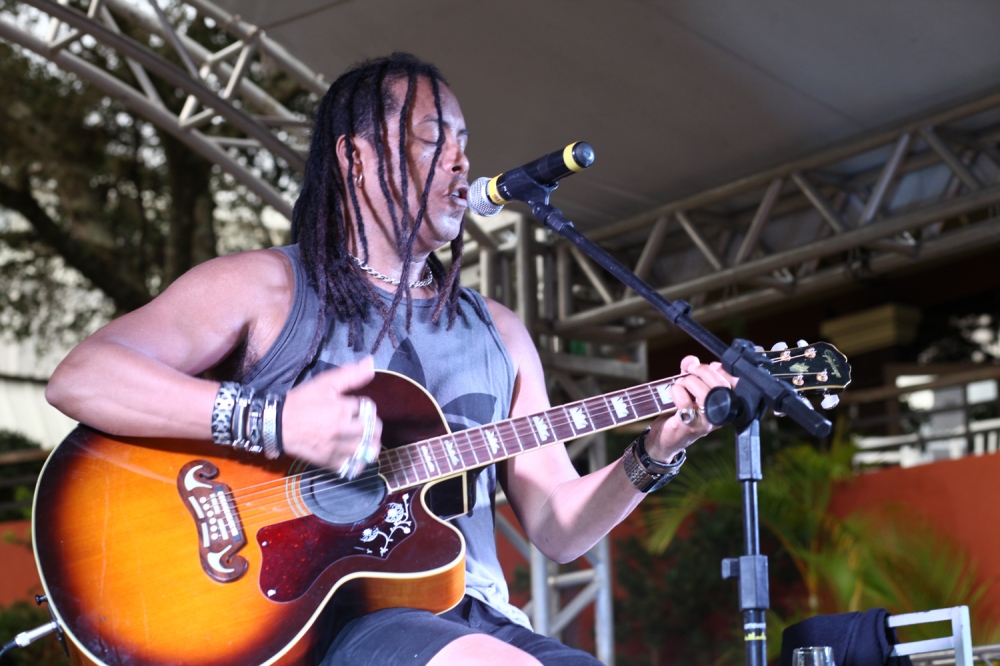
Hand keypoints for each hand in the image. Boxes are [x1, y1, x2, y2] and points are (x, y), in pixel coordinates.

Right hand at [281, 357, 382, 471]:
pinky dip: (358, 463)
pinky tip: (356, 455)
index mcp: (342, 408)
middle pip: (373, 430)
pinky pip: (352, 467)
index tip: (357, 408)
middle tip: (366, 424)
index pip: (368, 408)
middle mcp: (342, 429)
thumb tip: (371, 362)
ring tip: (366, 441)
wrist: (277, 425)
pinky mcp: (329, 462)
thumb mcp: (324, 383)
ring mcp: (336, 448)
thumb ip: (350, 374)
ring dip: (371, 445)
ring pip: (367, 450)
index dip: (365, 407)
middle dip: (373, 426)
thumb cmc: (300, 402)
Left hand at [644, 356, 734, 460]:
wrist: (664, 439)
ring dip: (689, 381)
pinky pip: (685, 402)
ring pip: (705, 393)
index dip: (723, 370)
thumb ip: (691, 371)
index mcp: (725, 404)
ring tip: (681, 383)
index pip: (734, 384)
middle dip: (703, 370)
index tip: (711, 365)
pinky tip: (674, 392)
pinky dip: (677, 391)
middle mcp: (720, 414)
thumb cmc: (679, 412)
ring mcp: (706, 422)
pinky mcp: (690, 426)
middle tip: (690, 369)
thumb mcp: (688, 388)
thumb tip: (691, 360)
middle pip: (720, 386)